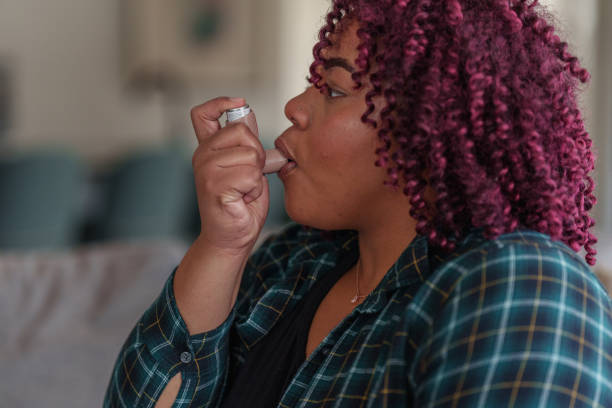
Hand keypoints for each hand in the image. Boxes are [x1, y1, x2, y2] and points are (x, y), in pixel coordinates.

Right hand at [190, 97, 269, 253]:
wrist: (232, 237)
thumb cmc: (241, 204)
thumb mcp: (247, 165)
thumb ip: (245, 142)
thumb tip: (246, 111)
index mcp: (208, 148)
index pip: (203, 113)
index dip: (221, 103)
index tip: (240, 103)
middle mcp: (202, 155)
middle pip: (242, 131)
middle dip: (257, 153)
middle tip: (249, 176)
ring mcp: (205, 170)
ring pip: (250, 155)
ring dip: (257, 175)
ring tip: (245, 190)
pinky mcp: (214, 186)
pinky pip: (251, 175)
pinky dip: (255, 189)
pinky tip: (243, 199)